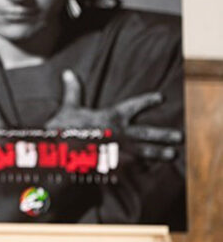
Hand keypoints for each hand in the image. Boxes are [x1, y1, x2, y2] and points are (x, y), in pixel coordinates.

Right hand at [45, 70, 181, 159]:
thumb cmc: (64, 128)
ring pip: (144, 151)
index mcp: (112, 116)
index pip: (134, 106)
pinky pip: (130, 166)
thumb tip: (68, 72)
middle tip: (180, 136)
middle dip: (164, 134)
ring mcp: (119, 150)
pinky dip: (140, 167)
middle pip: (147, 133)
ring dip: (159, 153)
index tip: (161, 97)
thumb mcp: (69, 107)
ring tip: (173, 154)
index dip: (148, 101)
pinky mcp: (113, 164)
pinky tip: (148, 169)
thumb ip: (73, 90)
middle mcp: (120, 133)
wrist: (62, 150)